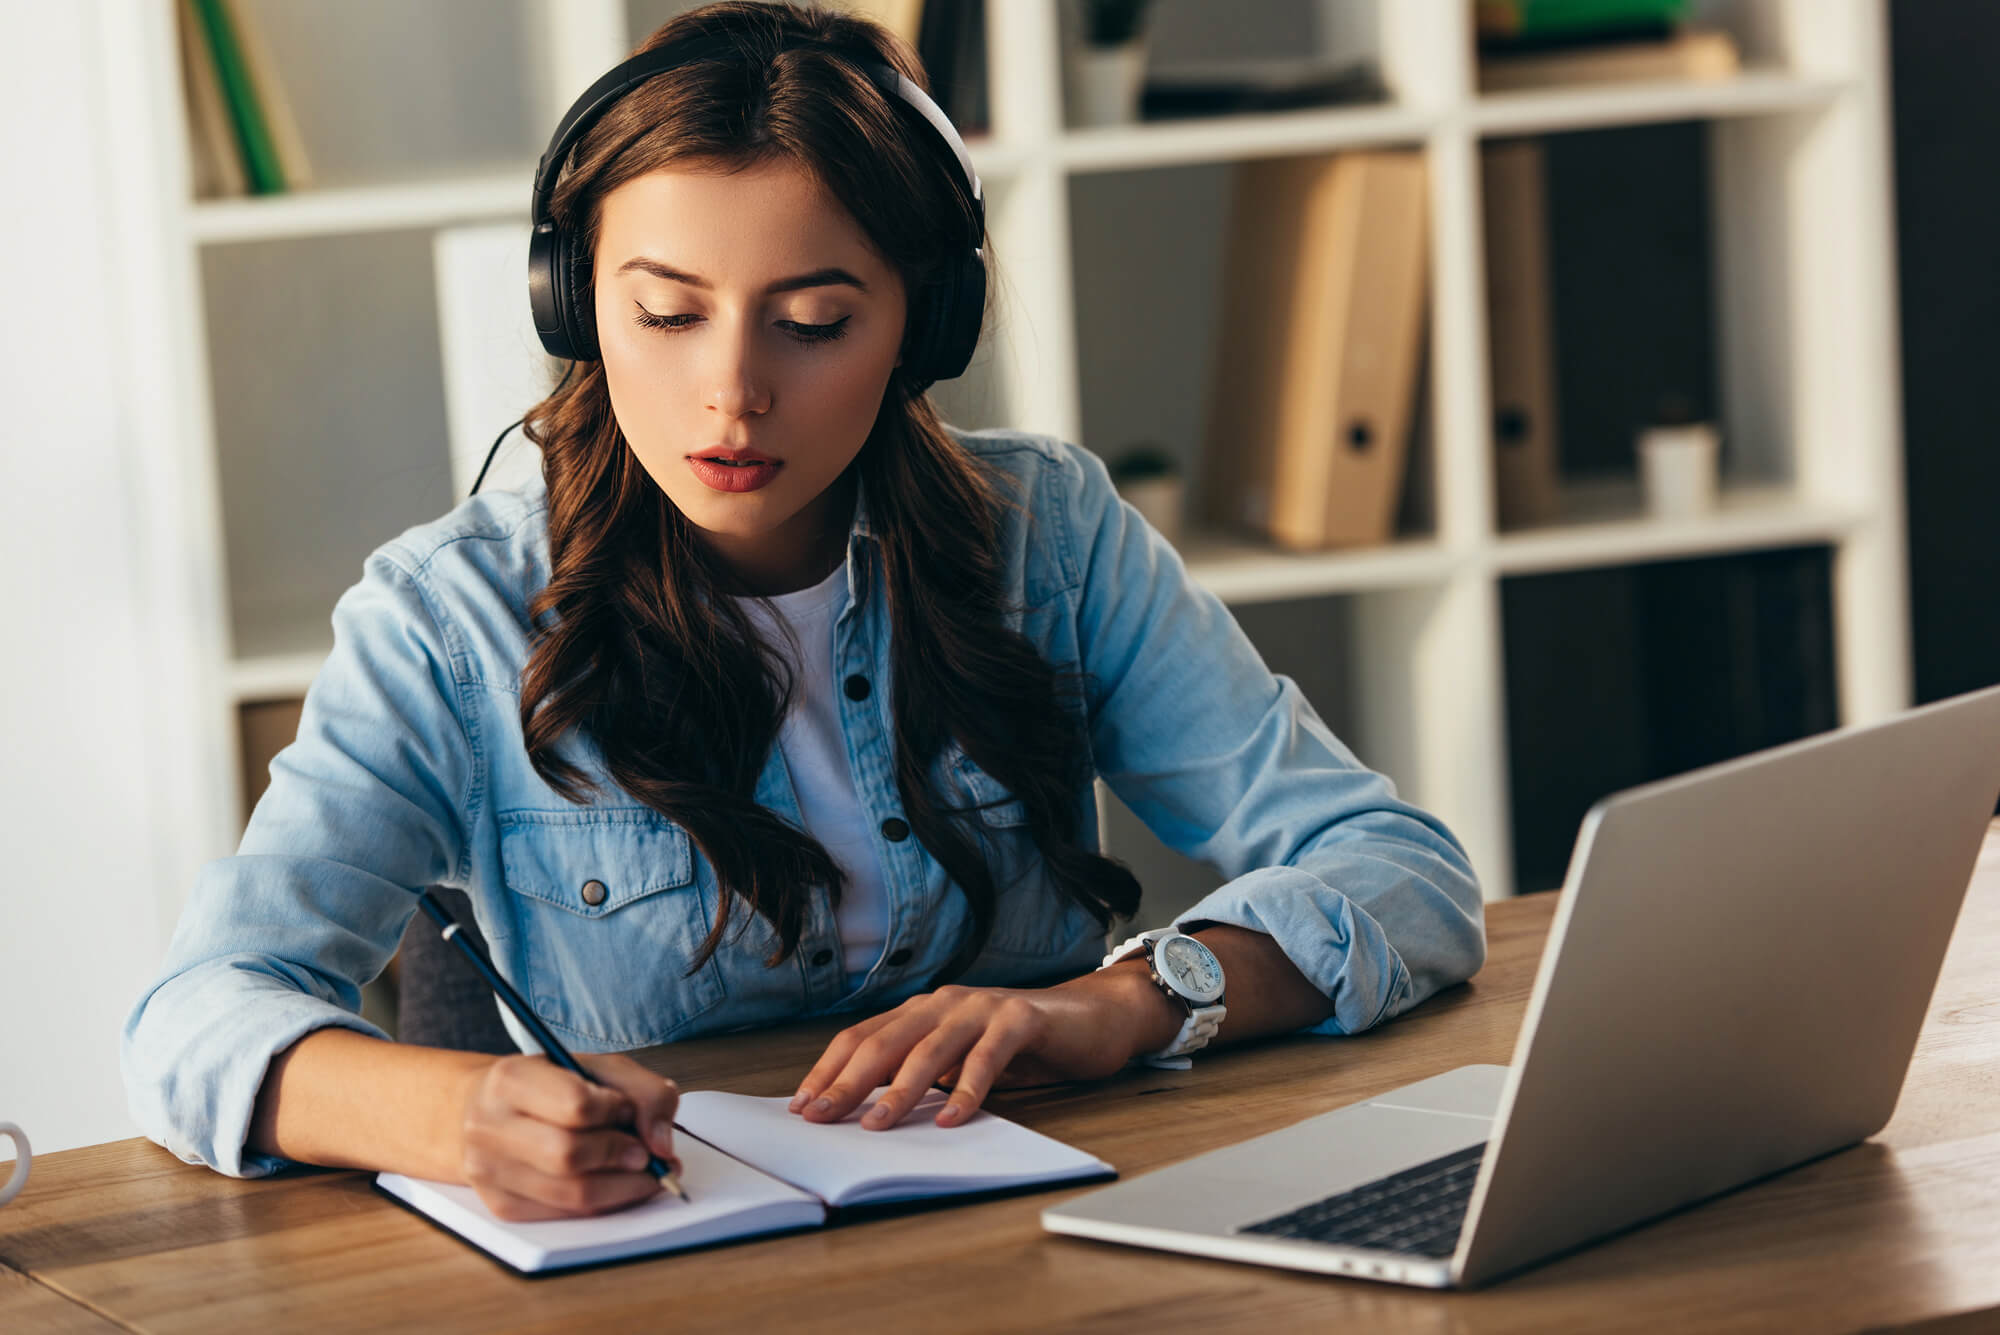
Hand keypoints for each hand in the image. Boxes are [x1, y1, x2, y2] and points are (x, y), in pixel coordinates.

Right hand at [457, 1052, 680, 1220]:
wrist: (486, 1109)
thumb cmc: (550, 1085)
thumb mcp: (599, 1068)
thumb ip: (644, 1092)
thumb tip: (661, 1144)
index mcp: (511, 1079)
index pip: (576, 1105)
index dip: (615, 1111)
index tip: (628, 1112)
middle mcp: (488, 1127)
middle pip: (569, 1156)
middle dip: (621, 1156)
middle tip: (647, 1154)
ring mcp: (488, 1172)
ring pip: (570, 1195)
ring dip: (622, 1187)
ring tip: (642, 1172)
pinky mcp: (501, 1205)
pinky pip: (564, 1215)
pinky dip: (602, 1204)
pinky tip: (616, 1186)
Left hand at [787, 971, 1182, 1130]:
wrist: (1090, 1018)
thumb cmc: (1019, 1045)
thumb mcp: (959, 1061)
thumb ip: (922, 1075)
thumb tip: (865, 1111)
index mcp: (922, 1011)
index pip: (862, 1038)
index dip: (829, 1070)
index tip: (802, 1106)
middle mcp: (945, 1002)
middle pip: (885, 1042)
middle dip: (848, 1082)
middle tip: (822, 1117)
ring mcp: (982, 1007)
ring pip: (929, 1049)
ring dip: (899, 1090)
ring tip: (877, 1124)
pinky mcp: (1020, 1020)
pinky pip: (987, 1057)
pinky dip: (967, 1090)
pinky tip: (951, 1119)